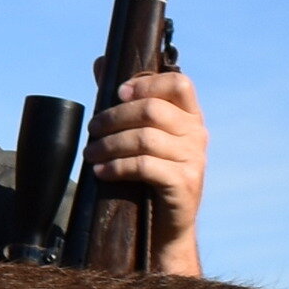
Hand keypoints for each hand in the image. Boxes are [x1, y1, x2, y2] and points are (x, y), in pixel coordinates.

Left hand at [90, 69, 206, 277]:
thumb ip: (125, 99)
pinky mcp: (184, 184)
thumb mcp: (141, 134)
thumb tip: (101, 61)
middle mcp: (197, 134)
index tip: (118, 93)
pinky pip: (146, 166)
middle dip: (114, 117)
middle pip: (153, 110)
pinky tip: (101, 172)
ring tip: (91, 154)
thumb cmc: (151, 175)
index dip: (147, 83)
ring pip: (145, 138)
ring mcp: (194, 159)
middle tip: (92, 130)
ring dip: (110, 144)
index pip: (180, 84)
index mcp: (190, 117)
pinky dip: (117, 167)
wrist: (167, 227)